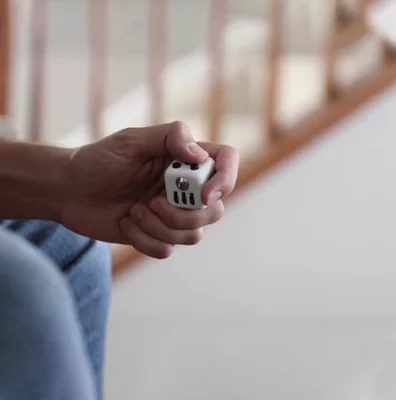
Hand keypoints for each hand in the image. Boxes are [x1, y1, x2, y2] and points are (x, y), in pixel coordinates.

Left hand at [62, 121, 238, 257]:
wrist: (70, 191)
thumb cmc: (98, 161)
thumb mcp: (131, 141)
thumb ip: (170, 138)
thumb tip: (201, 155)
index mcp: (183, 159)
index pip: (225, 161)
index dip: (226, 178)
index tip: (204, 194)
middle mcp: (184, 187)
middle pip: (215, 209)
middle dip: (183, 214)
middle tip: (151, 202)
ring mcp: (173, 213)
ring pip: (194, 234)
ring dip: (160, 227)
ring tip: (134, 211)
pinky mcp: (158, 235)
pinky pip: (168, 249)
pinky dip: (145, 240)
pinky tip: (126, 223)